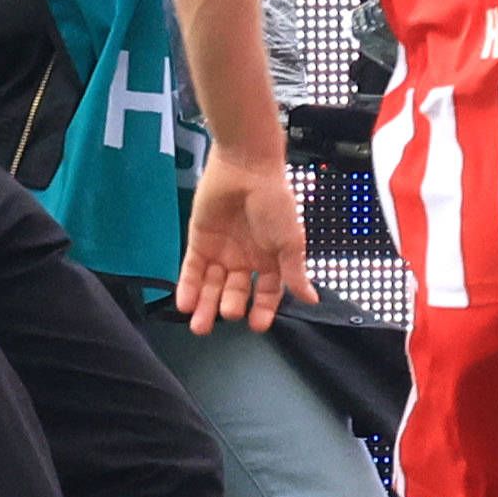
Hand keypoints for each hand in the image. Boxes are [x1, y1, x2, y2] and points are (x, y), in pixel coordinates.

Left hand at [176, 154, 315, 334]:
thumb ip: (295, 271)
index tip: (257, 325)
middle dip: (231, 308)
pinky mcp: (200, 243)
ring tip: (200, 325)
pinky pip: (191, 270)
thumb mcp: (290, 240)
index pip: (268, 292)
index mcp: (272, 258)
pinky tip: (185, 304)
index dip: (263, 309)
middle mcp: (247, 258)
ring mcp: (222, 252)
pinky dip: (188, 288)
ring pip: (212, 286)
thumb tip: (312, 298)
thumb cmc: (274, 202)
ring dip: (205, 305)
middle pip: (237, 291)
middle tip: (227, 317)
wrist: (245, 170)